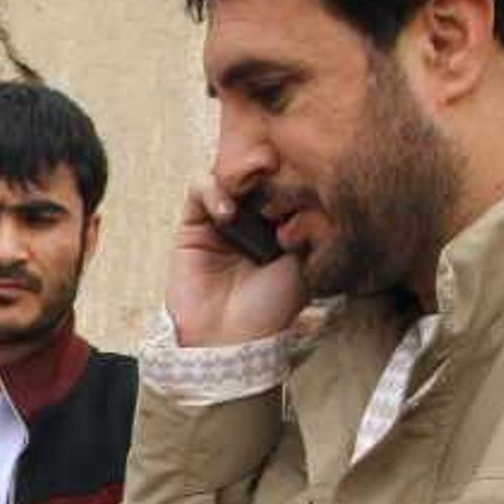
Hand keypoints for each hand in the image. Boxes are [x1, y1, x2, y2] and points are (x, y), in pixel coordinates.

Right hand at [171, 174, 310, 349]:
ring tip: (251, 187)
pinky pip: (200, 190)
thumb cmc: (271, 309)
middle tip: (276, 165)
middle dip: (266, 167)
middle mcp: (251, 223)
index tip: (303, 169)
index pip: (285, 186)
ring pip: (229, 176)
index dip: (292, 173)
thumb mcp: (306, 263)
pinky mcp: (193, 226)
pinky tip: (227, 213)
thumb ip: (309, 224)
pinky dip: (213, 192)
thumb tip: (310, 184)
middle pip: (257, 176)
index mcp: (280, 230)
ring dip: (239, 176)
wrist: (229, 339)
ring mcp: (221, 223)